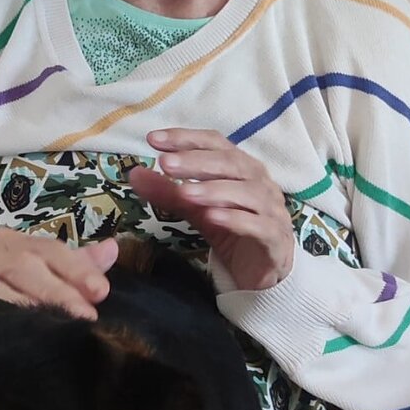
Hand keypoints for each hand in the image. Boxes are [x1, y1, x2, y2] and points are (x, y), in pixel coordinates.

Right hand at [0, 231, 118, 317]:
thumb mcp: (15, 264)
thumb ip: (63, 263)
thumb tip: (112, 252)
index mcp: (8, 243)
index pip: (48, 250)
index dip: (75, 267)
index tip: (101, 291)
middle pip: (27, 264)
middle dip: (59, 288)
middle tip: (86, 314)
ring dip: (30, 302)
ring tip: (57, 324)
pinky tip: (8, 327)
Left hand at [128, 129, 293, 290]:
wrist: (264, 271)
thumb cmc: (233, 231)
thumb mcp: (196, 210)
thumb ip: (169, 193)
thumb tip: (134, 174)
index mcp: (241, 168)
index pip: (214, 143)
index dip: (185, 139)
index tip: (154, 139)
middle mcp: (260, 182)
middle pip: (230, 163)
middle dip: (196, 161)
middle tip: (165, 163)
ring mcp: (271, 209)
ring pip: (246, 193)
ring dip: (213, 190)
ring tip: (185, 192)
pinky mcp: (275, 237)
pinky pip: (257, 225)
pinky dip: (235, 219)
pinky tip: (212, 217)